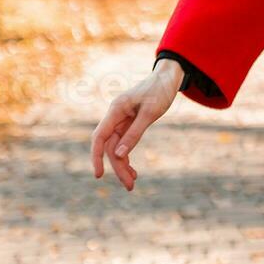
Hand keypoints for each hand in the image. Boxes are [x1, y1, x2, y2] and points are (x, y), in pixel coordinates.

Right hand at [90, 60, 183, 190]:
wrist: (167, 78)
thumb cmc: (160, 91)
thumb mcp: (150, 112)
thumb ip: (135, 133)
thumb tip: (119, 154)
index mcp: (116, 110)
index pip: (99, 137)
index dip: (96, 156)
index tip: (99, 175)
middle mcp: (115, 116)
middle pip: (109, 146)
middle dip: (117, 167)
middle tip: (130, 186)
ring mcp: (121, 120)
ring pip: (116, 147)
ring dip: (122, 165)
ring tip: (132, 183)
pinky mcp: (128, 123)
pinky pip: (123, 143)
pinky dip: (127, 156)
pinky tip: (133, 170)